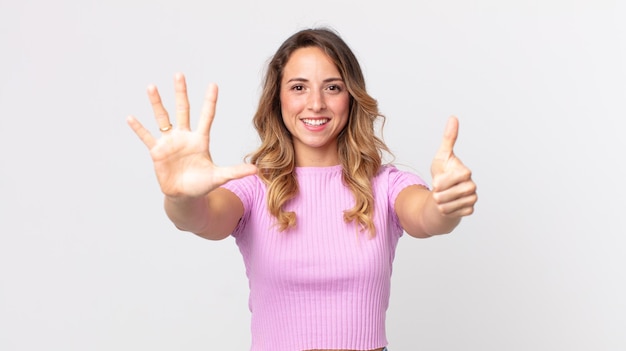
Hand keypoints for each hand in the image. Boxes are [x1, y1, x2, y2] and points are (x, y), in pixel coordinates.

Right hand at [126, 73, 256, 198]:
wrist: (184, 196)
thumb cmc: (202, 185)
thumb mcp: (219, 177)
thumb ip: (236, 171)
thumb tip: (258, 170)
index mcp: (200, 139)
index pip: (206, 116)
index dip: (209, 101)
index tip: (213, 84)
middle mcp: (184, 136)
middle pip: (183, 110)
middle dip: (181, 92)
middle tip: (179, 74)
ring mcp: (170, 142)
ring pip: (162, 118)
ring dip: (157, 103)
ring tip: (151, 86)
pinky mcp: (157, 152)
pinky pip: (146, 137)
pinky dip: (139, 128)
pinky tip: (130, 117)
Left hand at [430, 116, 476, 216]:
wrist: (445, 193)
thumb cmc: (443, 173)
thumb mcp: (442, 156)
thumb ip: (448, 139)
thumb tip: (453, 118)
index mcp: (465, 172)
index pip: (445, 180)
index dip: (438, 182)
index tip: (437, 180)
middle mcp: (472, 185)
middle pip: (444, 195)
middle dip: (436, 194)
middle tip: (438, 190)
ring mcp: (472, 199)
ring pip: (447, 206)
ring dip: (439, 203)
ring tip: (442, 197)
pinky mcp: (469, 210)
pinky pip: (451, 214)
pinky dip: (445, 211)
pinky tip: (448, 205)